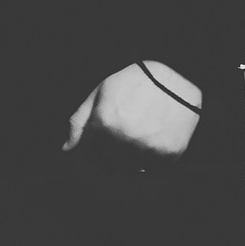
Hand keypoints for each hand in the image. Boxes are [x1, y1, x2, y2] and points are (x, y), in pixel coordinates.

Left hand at [64, 61, 200, 159]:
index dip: (85, 149)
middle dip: (102, 156)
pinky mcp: (168, 155)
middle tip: (111, 143)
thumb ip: (79, 121)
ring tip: (130, 140)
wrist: (178, 75)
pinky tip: (146, 144)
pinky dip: (145, 162)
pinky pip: (149, 170)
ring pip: (126, 170)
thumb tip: (66, 149)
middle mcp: (125, 140)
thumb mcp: (101, 92)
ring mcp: (148, 150)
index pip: (84, 152)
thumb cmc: (135, 81)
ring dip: (122, 161)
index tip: (91, 143)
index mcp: (104, 123)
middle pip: (103, 164)